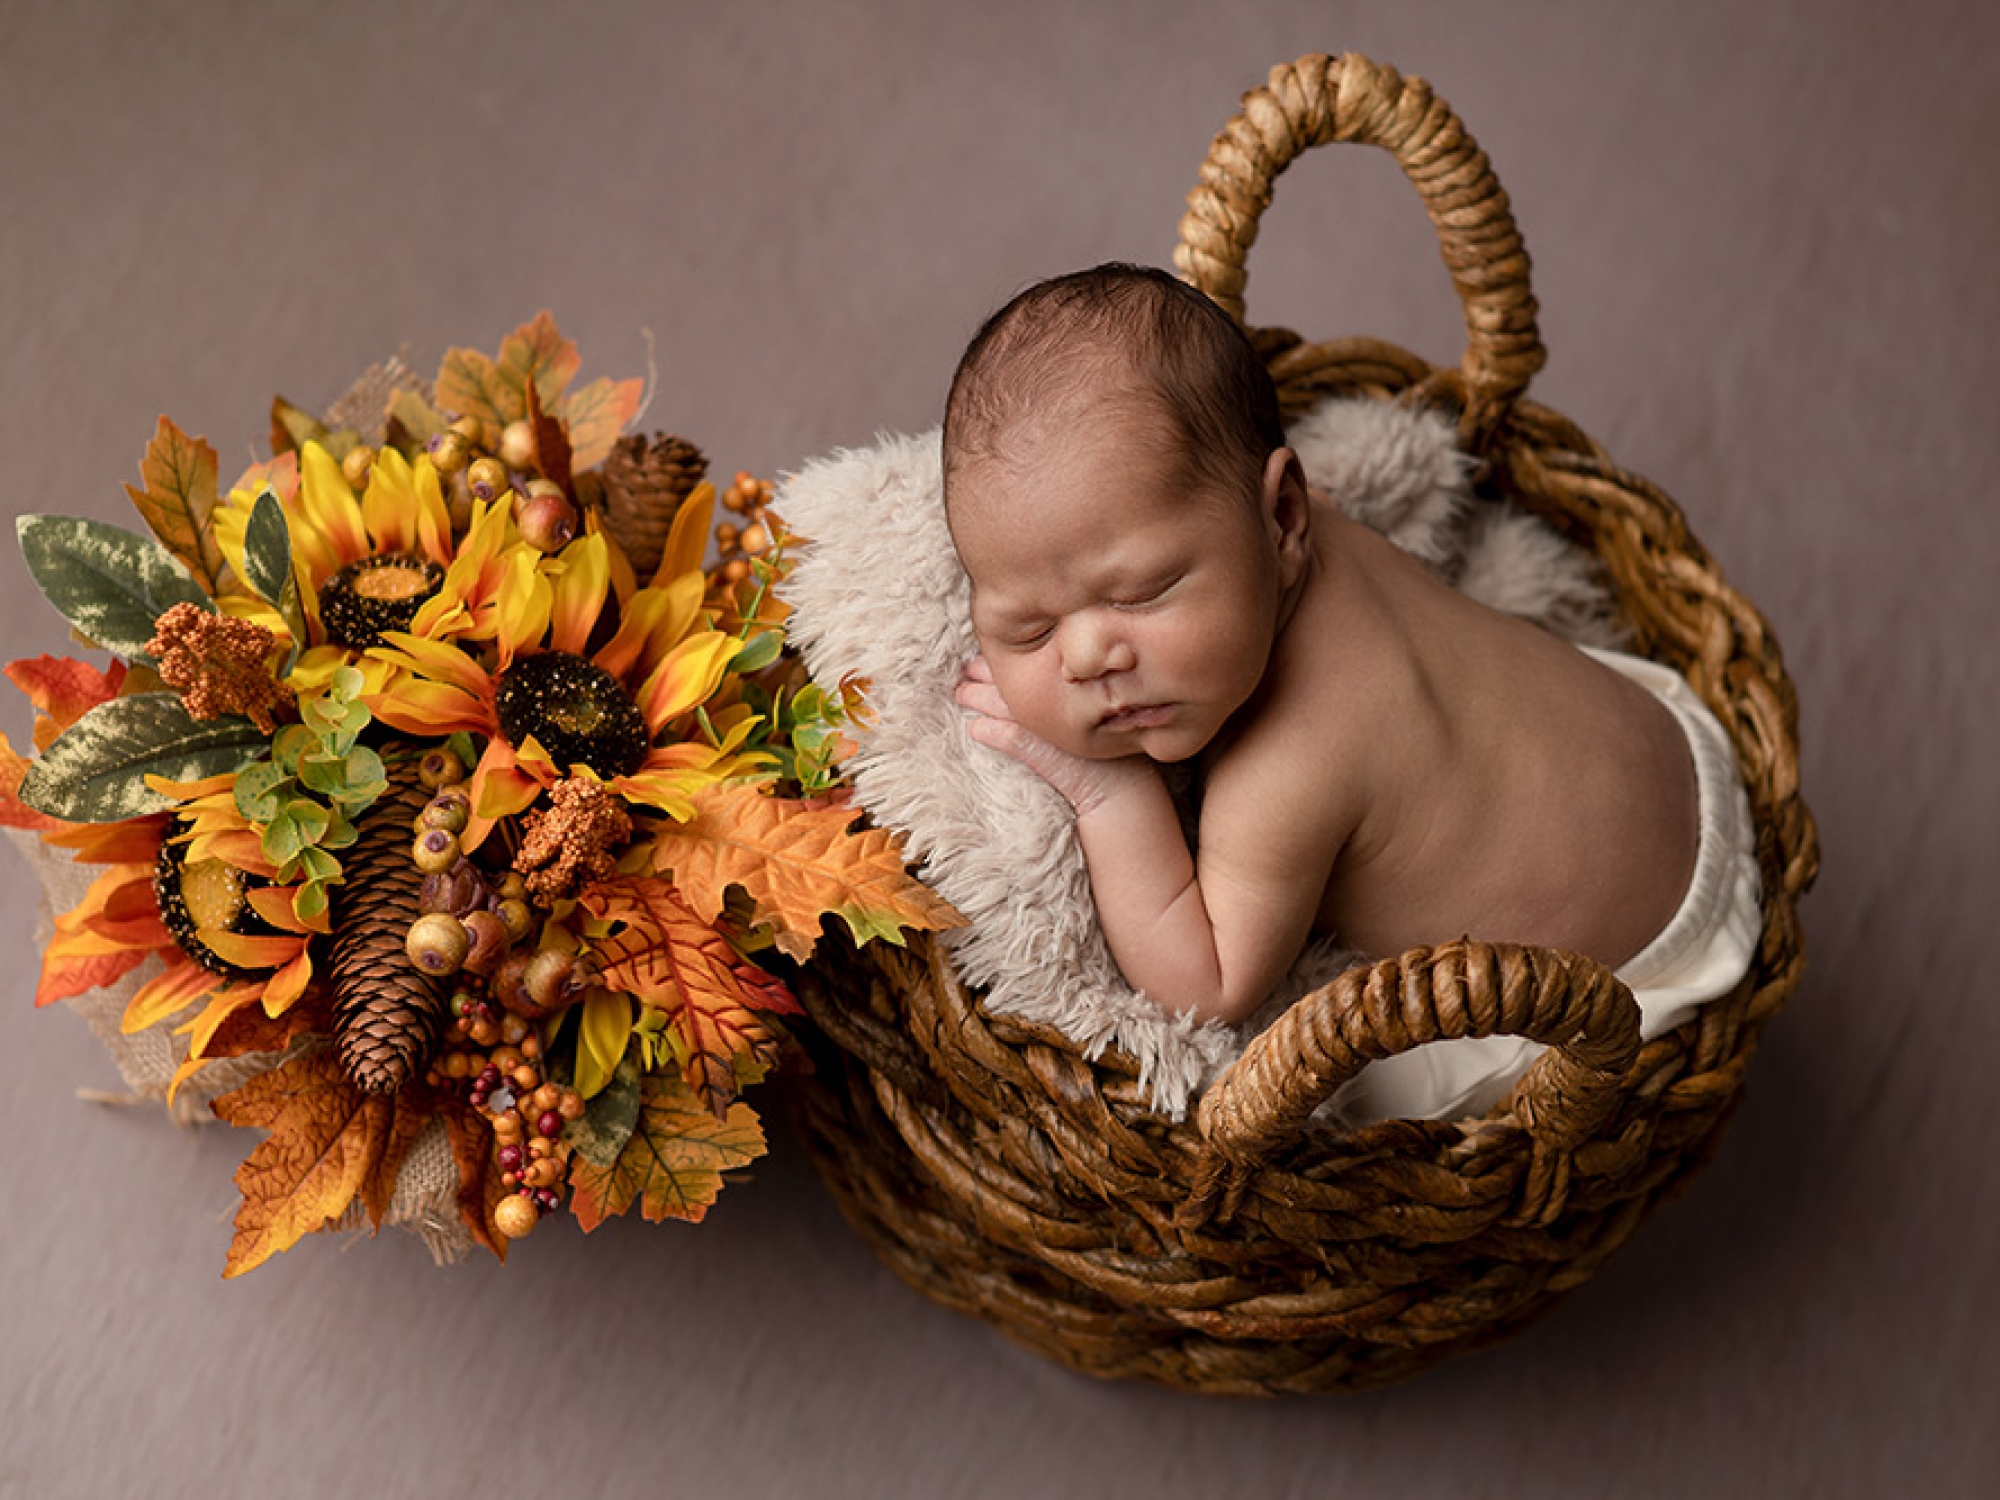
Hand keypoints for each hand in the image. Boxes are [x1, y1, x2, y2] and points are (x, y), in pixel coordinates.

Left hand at [954, 656, 1155, 815]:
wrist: (1124, 793)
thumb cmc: (1112, 750)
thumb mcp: (1094, 710)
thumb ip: (1069, 689)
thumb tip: (1032, 674)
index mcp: (1075, 683)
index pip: (1032, 662)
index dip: (1005, 660)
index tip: (986, 657)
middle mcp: (1063, 699)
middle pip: (1013, 679)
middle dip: (984, 673)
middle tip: (965, 670)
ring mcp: (1052, 726)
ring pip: (1003, 704)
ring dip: (977, 698)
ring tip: (961, 694)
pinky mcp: (1043, 752)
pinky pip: (1007, 737)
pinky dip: (988, 731)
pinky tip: (976, 729)